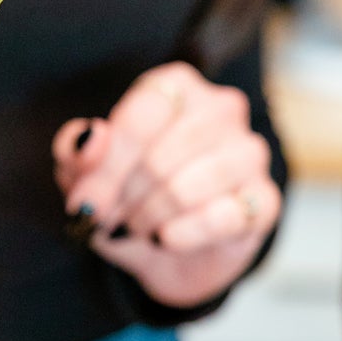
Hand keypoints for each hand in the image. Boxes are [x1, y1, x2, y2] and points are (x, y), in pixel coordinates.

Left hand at [53, 62, 281, 308]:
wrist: (167, 252)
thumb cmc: (127, 195)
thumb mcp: (85, 173)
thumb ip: (76, 150)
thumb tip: (90, 137)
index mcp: (175, 87)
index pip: (143, 114)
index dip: (108, 166)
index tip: (86, 203)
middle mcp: (220, 108)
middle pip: (160, 156)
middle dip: (125, 197)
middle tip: (110, 219)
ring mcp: (249, 153)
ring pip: (189, 187)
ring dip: (151, 216)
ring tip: (138, 226)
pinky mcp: (265, 200)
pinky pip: (224, 217)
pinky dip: (185, 233)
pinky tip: (167, 239)